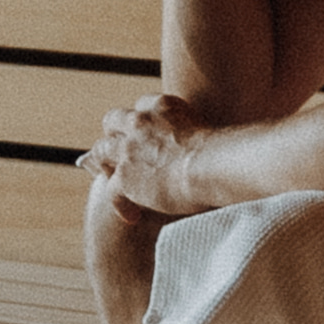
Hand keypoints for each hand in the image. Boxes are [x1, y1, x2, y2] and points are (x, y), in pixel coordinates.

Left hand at [91, 89, 222, 218]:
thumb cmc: (223, 153)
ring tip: (111, 181)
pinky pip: (111, 190)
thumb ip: (194, 135)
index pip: (141, 107)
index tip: (141, 134)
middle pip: (112, 121)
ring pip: (101, 151)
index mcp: (162, 106)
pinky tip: (131, 217)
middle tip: (114, 152)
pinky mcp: (124, 175)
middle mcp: (140, 121)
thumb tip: (212, 149)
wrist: (214, 166)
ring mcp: (128, 147)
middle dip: (112, 135)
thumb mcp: (206, 131)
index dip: (138, 122)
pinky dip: (120, 204)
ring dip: (104, 165)